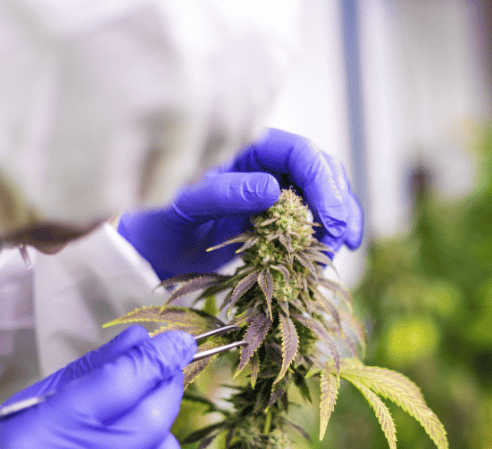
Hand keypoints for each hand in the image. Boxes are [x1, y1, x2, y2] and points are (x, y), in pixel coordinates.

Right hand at [0, 326, 195, 448]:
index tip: (179, 342)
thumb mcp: (27, 412)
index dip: (158, 356)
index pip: (122, 379)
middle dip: (166, 389)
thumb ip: (87, 373)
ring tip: (130, 447)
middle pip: (153, 415)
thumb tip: (138, 339)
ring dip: (159, 446)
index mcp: (48, 428)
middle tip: (164, 380)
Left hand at [118, 128, 363, 279]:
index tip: (331, 220)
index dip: (322, 182)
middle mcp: (264, 164)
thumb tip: (272, 190)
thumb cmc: (157, 224)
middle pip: (320, 171)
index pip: (299, 152)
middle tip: (341, 239)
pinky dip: (325, 237)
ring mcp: (273, 190)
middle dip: (337, 202)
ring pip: (323, 194)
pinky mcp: (276, 217)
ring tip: (338, 250)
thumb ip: (222, 193)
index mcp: (244, 148)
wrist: (150, 252)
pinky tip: (330, 257)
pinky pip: (311, 221)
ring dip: (338, 220)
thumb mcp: (182, 208)